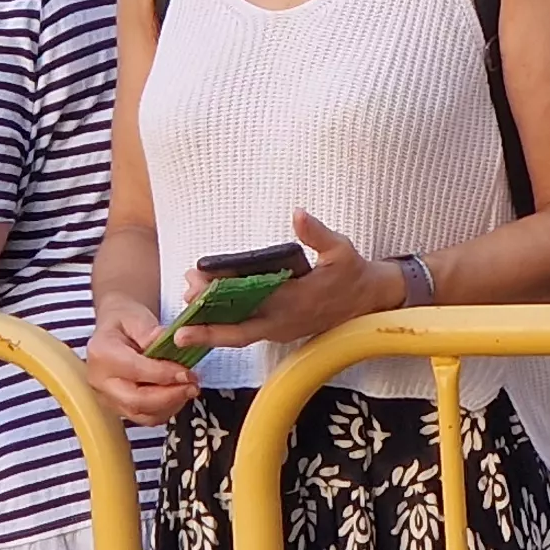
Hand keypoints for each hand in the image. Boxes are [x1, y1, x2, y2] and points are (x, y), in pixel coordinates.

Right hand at [84, 295, 201, 426]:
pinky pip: (145, 418)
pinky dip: (166, 410)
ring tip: (189, 389)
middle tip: (192, 385)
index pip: (135, 371)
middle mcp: (99, 380)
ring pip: (142, 414)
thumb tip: (170, 344)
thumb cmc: (126, 322)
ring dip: (171, 405)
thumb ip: (151, 332)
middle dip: (170, 396)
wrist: (116, 331)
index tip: (187, 373)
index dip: (164, 375)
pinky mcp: (119, 408)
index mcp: (101, 353)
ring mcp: (107, 397)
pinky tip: (179, 395)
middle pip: (136, 401)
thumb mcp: (137, 317)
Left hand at [168, 212, 399, 355]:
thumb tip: (298, 214)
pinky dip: (225, 326)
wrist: (369, 301)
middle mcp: (285, 320)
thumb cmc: (352, 272)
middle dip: (206, 327)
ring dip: (212, 326)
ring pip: (240, 335)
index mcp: (296, 300)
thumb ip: (317, 233)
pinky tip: (206, 312)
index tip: (195, 285)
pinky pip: (247, 333)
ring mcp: (282, 330)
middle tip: (179, 315)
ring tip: (186, 307)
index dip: (221, 296)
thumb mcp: (341, 248)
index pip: (251, 300)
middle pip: (237, 331)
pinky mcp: (280, 331)